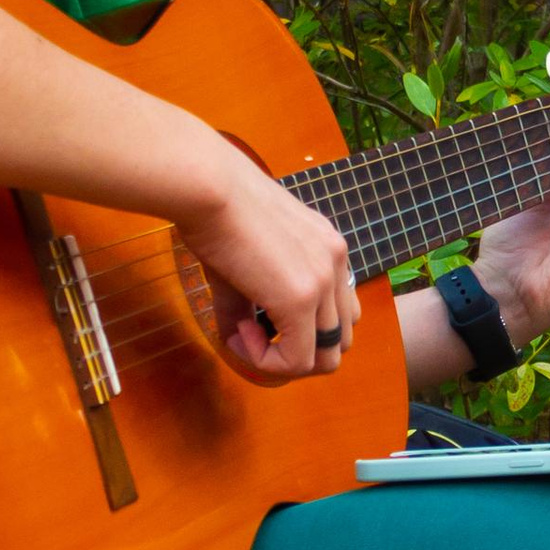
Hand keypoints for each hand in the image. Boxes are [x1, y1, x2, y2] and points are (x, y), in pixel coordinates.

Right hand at [178, 147, 357, 386]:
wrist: (208, 187)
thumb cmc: (218, 211)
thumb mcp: (246, 262)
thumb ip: (248, 306)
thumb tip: (236, 342)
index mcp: (329, 249)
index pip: (340, 314)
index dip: (302, 332)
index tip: (255, 317)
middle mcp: (336, 263)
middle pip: (340, 341)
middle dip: (297, 353)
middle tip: (254, 336)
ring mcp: (323, 281)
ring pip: (325, 359)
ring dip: (283, 360)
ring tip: (245, 334)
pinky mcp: (301, 297)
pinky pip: (296, 360)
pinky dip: (267, 362)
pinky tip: (240, 335)